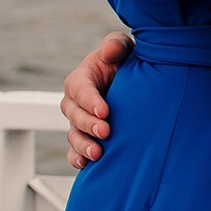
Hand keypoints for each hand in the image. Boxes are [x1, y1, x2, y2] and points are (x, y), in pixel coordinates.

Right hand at [63, 32, 131, 169]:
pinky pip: (75, 151)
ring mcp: (79, 122)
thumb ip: (115, 45)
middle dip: (88, 125)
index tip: (105, 111)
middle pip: (74, 115)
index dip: (90, 101)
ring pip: (74, 135)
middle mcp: (76, 102)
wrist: (137, 83)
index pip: (80, 89)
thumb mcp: (123, 47)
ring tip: (98, 154)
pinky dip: (77, 159)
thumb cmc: (126, 61)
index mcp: (81, 79)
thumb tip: (110, 52)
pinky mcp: (86, 137)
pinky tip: (86, 165)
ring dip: (83, 146)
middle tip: (105, 132)